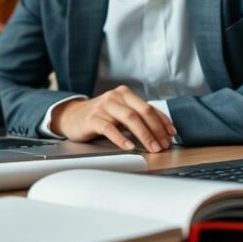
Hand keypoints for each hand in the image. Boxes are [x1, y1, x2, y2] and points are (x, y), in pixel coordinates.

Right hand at [50, 86, 177, 151]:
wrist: (71, 117)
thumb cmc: (100, 116)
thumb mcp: (120, 113)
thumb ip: (138, 118)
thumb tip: (162, 132)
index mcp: (125, 94)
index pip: (149, 107)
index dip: (162, 121)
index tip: (171, 135)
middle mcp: (115, 96)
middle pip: (142, 112)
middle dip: (156, 129)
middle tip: (163, 145)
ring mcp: (103, 106)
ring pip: (129, 118)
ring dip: (144, 135)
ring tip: (152, 148)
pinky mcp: (92, 118)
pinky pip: (109, 128)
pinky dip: (121, 138)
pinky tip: (129, 147)